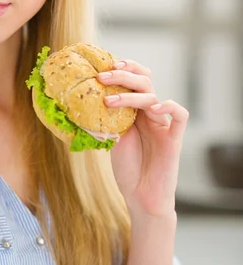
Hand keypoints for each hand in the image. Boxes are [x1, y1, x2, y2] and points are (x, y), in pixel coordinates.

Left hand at [97, 59, 188, 219]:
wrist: (142, 197)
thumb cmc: (128, 169)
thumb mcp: (112, 139)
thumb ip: (107, 120)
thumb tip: (83, 102)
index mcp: (137, 111)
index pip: (135, 79)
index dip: (123, 68)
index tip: (103, 67)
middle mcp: (151, 113)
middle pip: (144, 81)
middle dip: (123, 75)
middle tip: (102, 77)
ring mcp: (163, 125)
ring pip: (153, 96)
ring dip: (130, 95)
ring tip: (108, 101)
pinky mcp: (174, 139)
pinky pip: (180, 116)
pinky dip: (169, 107)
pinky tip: (154, 107)